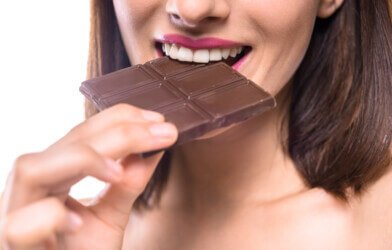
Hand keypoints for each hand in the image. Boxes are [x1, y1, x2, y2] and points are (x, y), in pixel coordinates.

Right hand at [0, 103, 177, 248]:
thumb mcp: (110, 216)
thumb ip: (128, 183)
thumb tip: (155, 148)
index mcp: (51, 177)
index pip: (82, 135)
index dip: (120, 120)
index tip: (158, 121)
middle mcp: (29, 190)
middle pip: (66, 144)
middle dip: (119, 134)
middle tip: (164, 132)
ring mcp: (14, 215)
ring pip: (32, 170)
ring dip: (83, 161)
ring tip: (120, 173)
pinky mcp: (13, 247)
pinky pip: (21, 225)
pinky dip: (51, 216)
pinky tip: (78, 221)